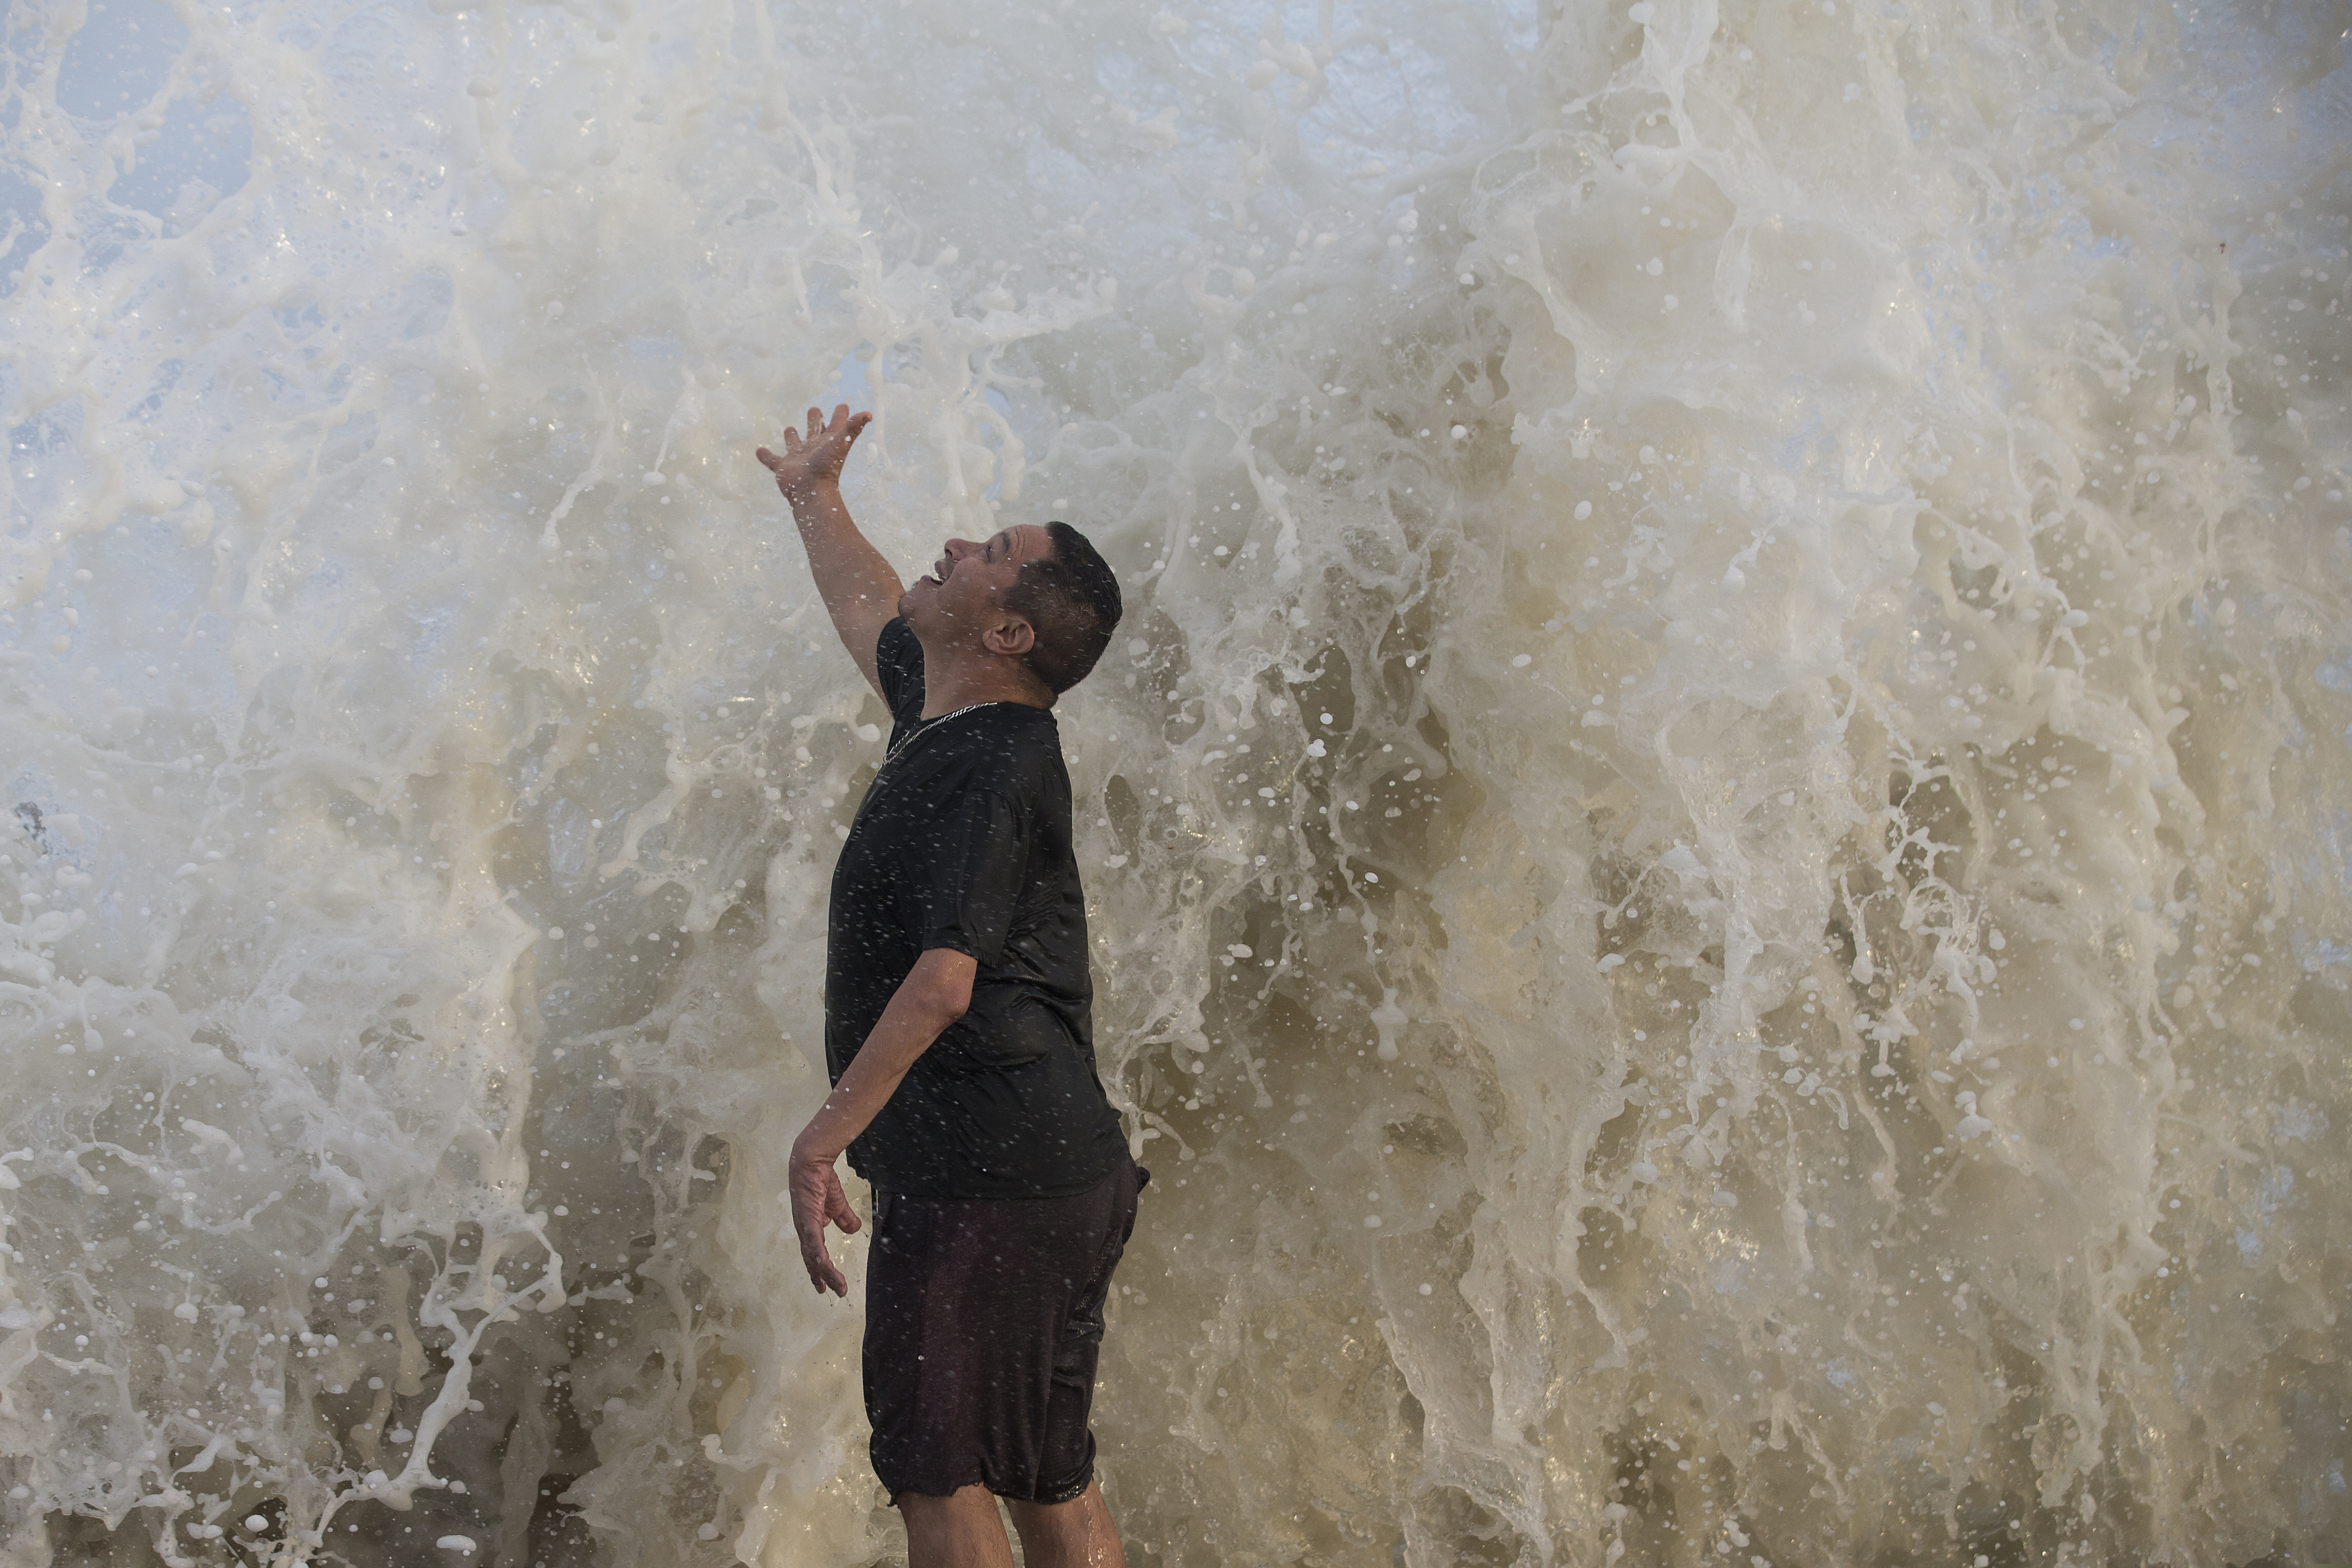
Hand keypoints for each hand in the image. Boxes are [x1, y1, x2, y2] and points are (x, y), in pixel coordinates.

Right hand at [757, 404, 871, 502]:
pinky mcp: (783, 467)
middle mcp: (813, 448)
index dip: (840, 414)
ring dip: (791, 436)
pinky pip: (772, 460)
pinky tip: (759, 450)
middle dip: (814, 420)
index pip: (836, 424)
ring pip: (793, 443)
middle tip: (814, 409)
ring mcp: (797, 458)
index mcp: (827, 442)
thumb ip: (853, 427)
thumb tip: (869, 413)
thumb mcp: (841, 442)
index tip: (843, 405)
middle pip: (814, 430)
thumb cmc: (826, 467)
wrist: (810, 491)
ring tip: (789, 428)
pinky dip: (765, 456)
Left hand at [787, 1138, 861, 1296]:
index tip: (825, 1286)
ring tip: (836, 1285)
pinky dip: (818, 1254)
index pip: (814, 1254)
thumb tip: (853, 1229)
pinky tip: (823, 1265)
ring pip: (814, 1255)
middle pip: (812, 1260)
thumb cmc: (821, 1179)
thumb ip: (844, 1218)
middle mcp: (805, 1230)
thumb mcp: (837, 1203)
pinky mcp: (807, 1217)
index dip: (819, 1270)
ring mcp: (805, 1225)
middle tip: (830, 1291)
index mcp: (811, 1227)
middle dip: (821, 1277)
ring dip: (825, 1272)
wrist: (812, 1162)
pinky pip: (813, 1240)